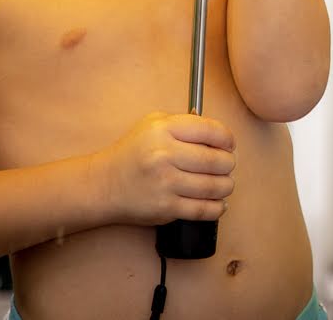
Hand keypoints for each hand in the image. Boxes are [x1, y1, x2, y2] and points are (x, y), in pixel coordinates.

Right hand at [93, 112, 234, 225]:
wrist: (104, 185)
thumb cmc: (132, 152)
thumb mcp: (153, 124)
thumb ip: (186, 122)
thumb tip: (219, 134)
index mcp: (164, 130)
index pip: (211, 131)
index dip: (227, 139)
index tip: (229, 145)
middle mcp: (165, 155)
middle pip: (217, 161)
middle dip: (228, 164)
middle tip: (226, 165)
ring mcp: (166, 184)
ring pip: (215, 186)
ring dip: (226, 185)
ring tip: (224, 183)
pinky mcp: (166, 208)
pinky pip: (204, 210)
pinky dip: (218, 207)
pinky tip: (219, 202)